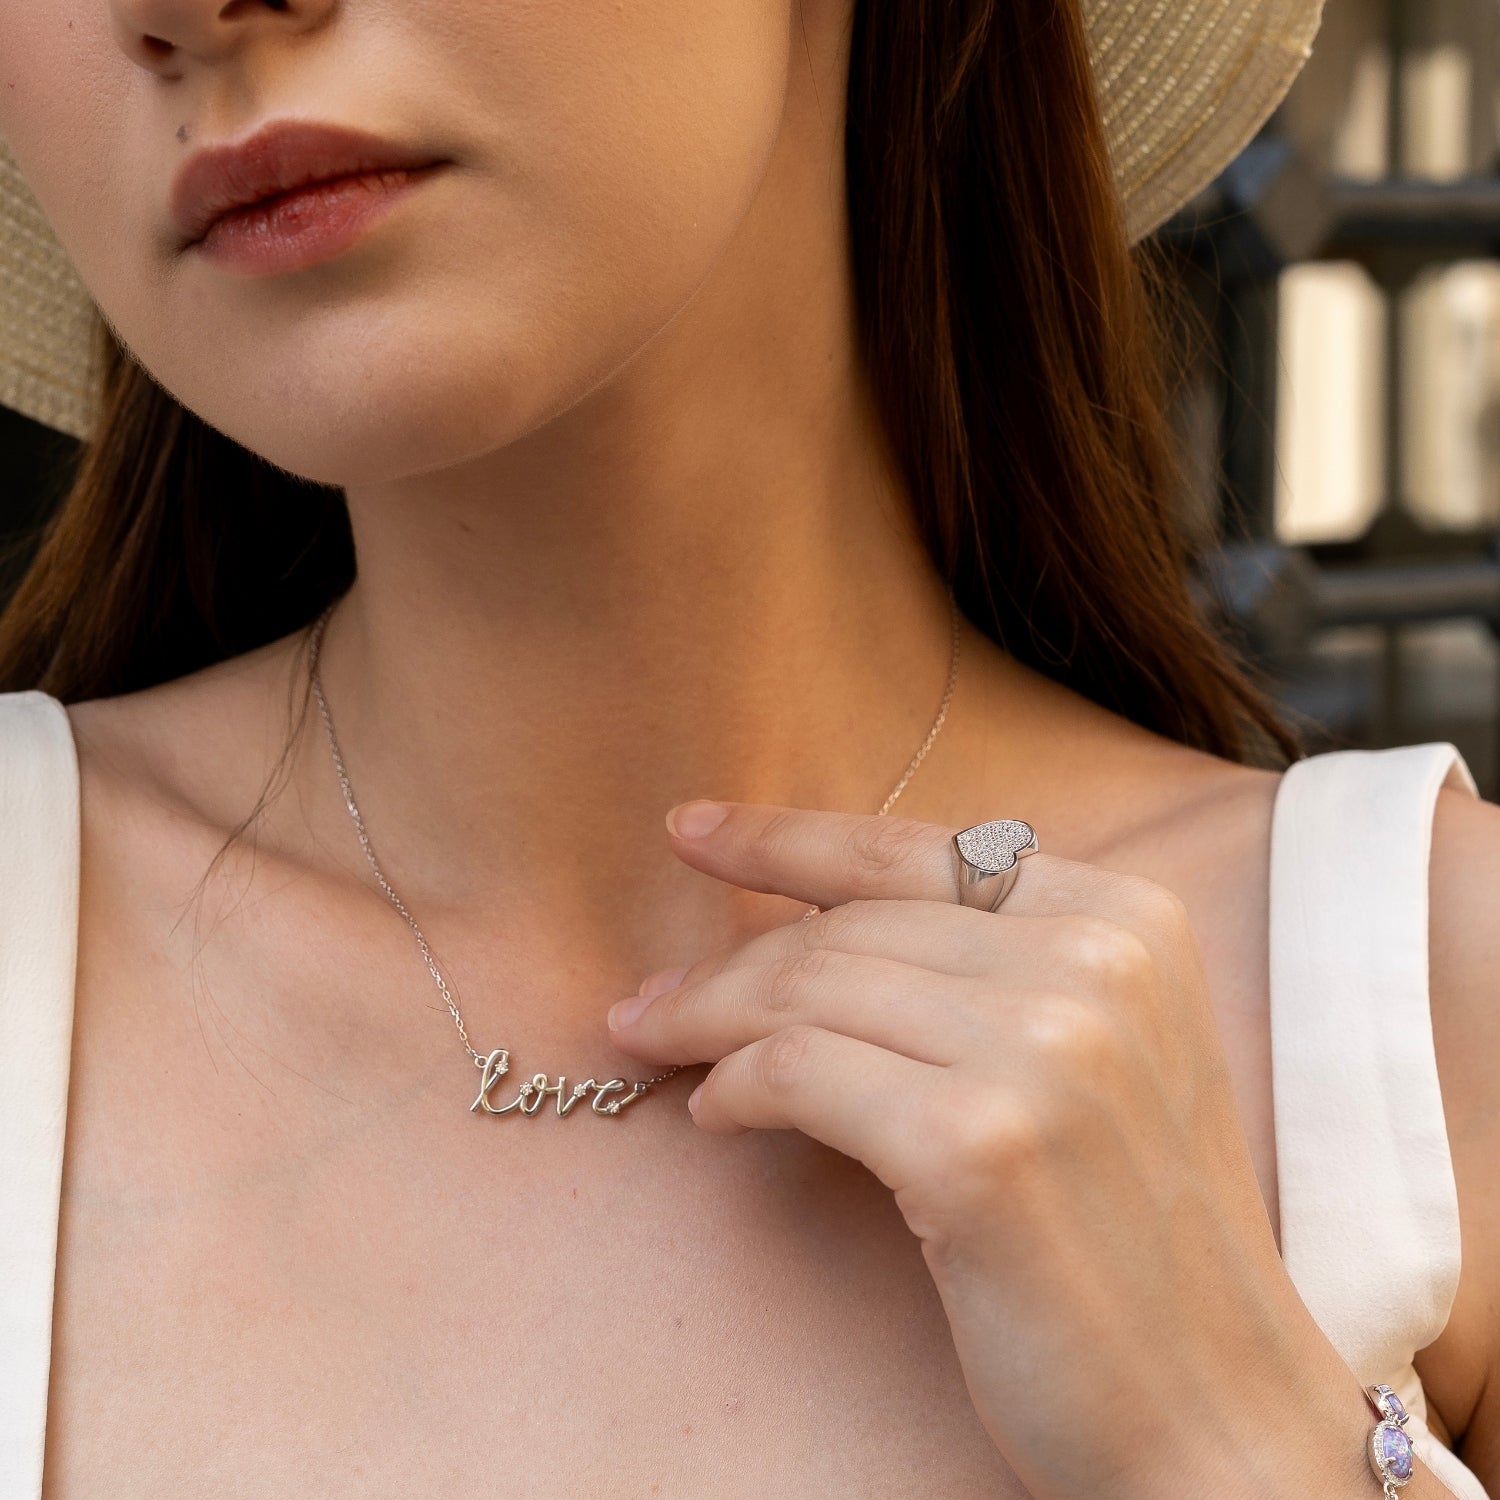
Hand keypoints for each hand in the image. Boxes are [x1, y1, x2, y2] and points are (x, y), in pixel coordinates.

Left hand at [606, 800, 1384, 1499]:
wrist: (1220, 1410)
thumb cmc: (1134, 1235)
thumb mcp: (1098, 1055)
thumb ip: (988, 969)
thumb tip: (801, 926)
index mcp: (1128, 919)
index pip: (916, 849)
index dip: (786, 836)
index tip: (695, 831)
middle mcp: (1094, 962)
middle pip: (849, 923)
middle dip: (729, 957)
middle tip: (650, 998)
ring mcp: (1042, 1049)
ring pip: (809, 987)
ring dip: (708, 1017)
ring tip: (655, 1040)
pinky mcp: (977, 1145)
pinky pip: (798, 1073)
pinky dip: (734, 1087)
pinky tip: (715, 1114)